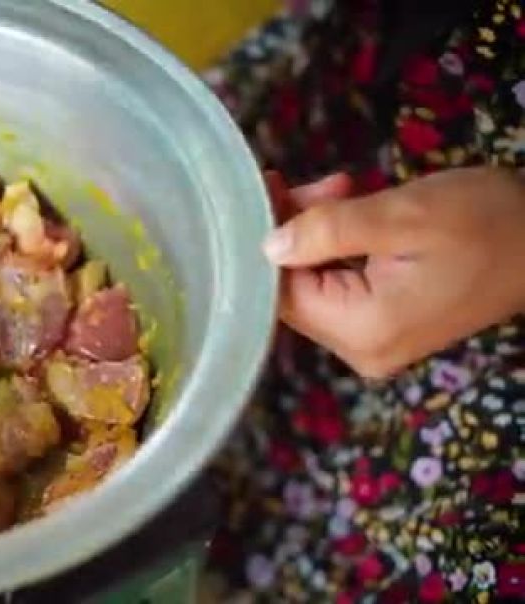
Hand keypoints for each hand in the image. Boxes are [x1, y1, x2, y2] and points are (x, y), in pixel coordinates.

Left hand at [263, 167, 524, 378]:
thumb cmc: (488, 222)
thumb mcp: (404, 214)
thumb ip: (329, 230)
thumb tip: (266, 245)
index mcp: (363, 330)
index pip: (279, 292)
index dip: (264, 237)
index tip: (266, 186)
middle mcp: (361, 349)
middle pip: (294, 289)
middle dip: (295, 230)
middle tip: (326, 183)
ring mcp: (373, 342)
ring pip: (313, 282)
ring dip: (317, 231)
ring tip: (346, 187)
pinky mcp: (385, 325)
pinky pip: (338, 284)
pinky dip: (337, 245)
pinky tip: (355, 207)